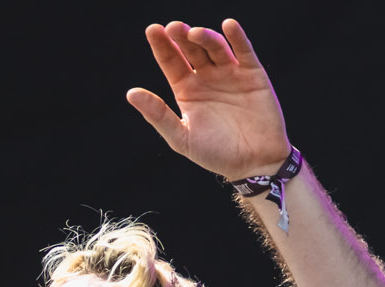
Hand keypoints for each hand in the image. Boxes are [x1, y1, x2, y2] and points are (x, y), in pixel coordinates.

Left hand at [126, 20, 290, 180]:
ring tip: (193, 33)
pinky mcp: (253, 74)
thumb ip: (158, 115)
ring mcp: (230, 74)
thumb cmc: (215, 154)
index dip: (162, 46)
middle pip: (191, 50)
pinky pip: (244, 51)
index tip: (152, 30)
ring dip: (204, 37)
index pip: (171, 62)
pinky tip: (228, 26)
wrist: (253, 163)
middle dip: (181, 37)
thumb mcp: (181, 137)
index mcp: (186, 91)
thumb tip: (131, 93)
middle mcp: (206, 78)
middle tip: (172, 27)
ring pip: (215, 48)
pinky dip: (237, 37)